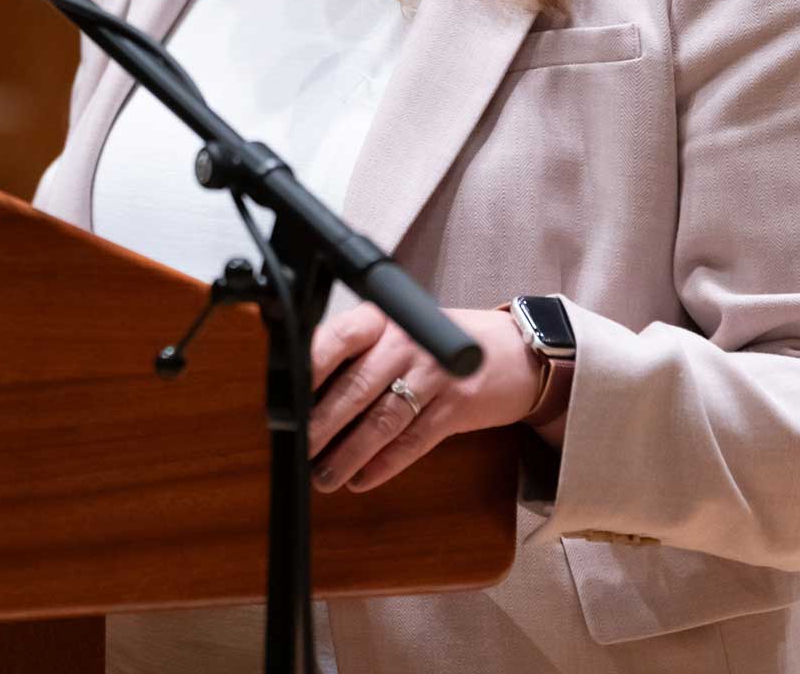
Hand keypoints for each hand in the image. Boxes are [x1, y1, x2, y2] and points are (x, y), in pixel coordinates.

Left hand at [306, 303, 545, 492]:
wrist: (515, 352)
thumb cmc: (439, 345)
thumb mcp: (398, 334)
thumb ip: (357, 355)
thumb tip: (303, 394)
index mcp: (383, 320)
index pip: (337, 338)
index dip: (308, 369)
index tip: (284, 401)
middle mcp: (406, 342)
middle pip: (355, 387)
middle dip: (321, 425)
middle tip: (298, 450)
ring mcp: (434, 374)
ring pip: (382, 419)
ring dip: (349, 453)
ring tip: (324, 476)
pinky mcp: (458, 406)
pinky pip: (414, 440)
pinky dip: (385, 464)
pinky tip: (362, 479)